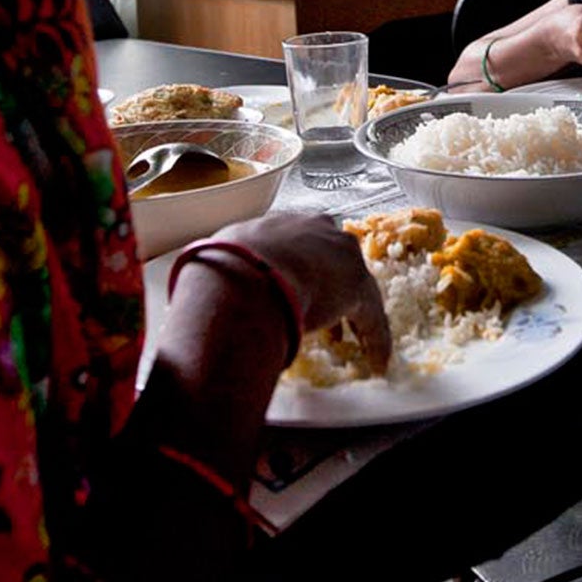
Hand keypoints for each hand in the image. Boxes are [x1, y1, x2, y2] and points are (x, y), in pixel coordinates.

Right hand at [197, 213, 390, 372]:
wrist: (246, 274)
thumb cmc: (224, 266)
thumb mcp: (220, 259)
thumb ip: (226, 270)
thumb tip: (207, 290)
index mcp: (281, 220)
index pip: (299, 242)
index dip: (298, 268)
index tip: (294, 287)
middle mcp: (316, 228)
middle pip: (331, 258)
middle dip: (328, 285)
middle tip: (322, 312)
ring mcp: (341, 255)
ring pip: (353, 287)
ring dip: (350, 315)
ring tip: (344, 342)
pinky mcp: (359, 288)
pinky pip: (370, 318)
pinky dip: (373, 340)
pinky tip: (374, 361)